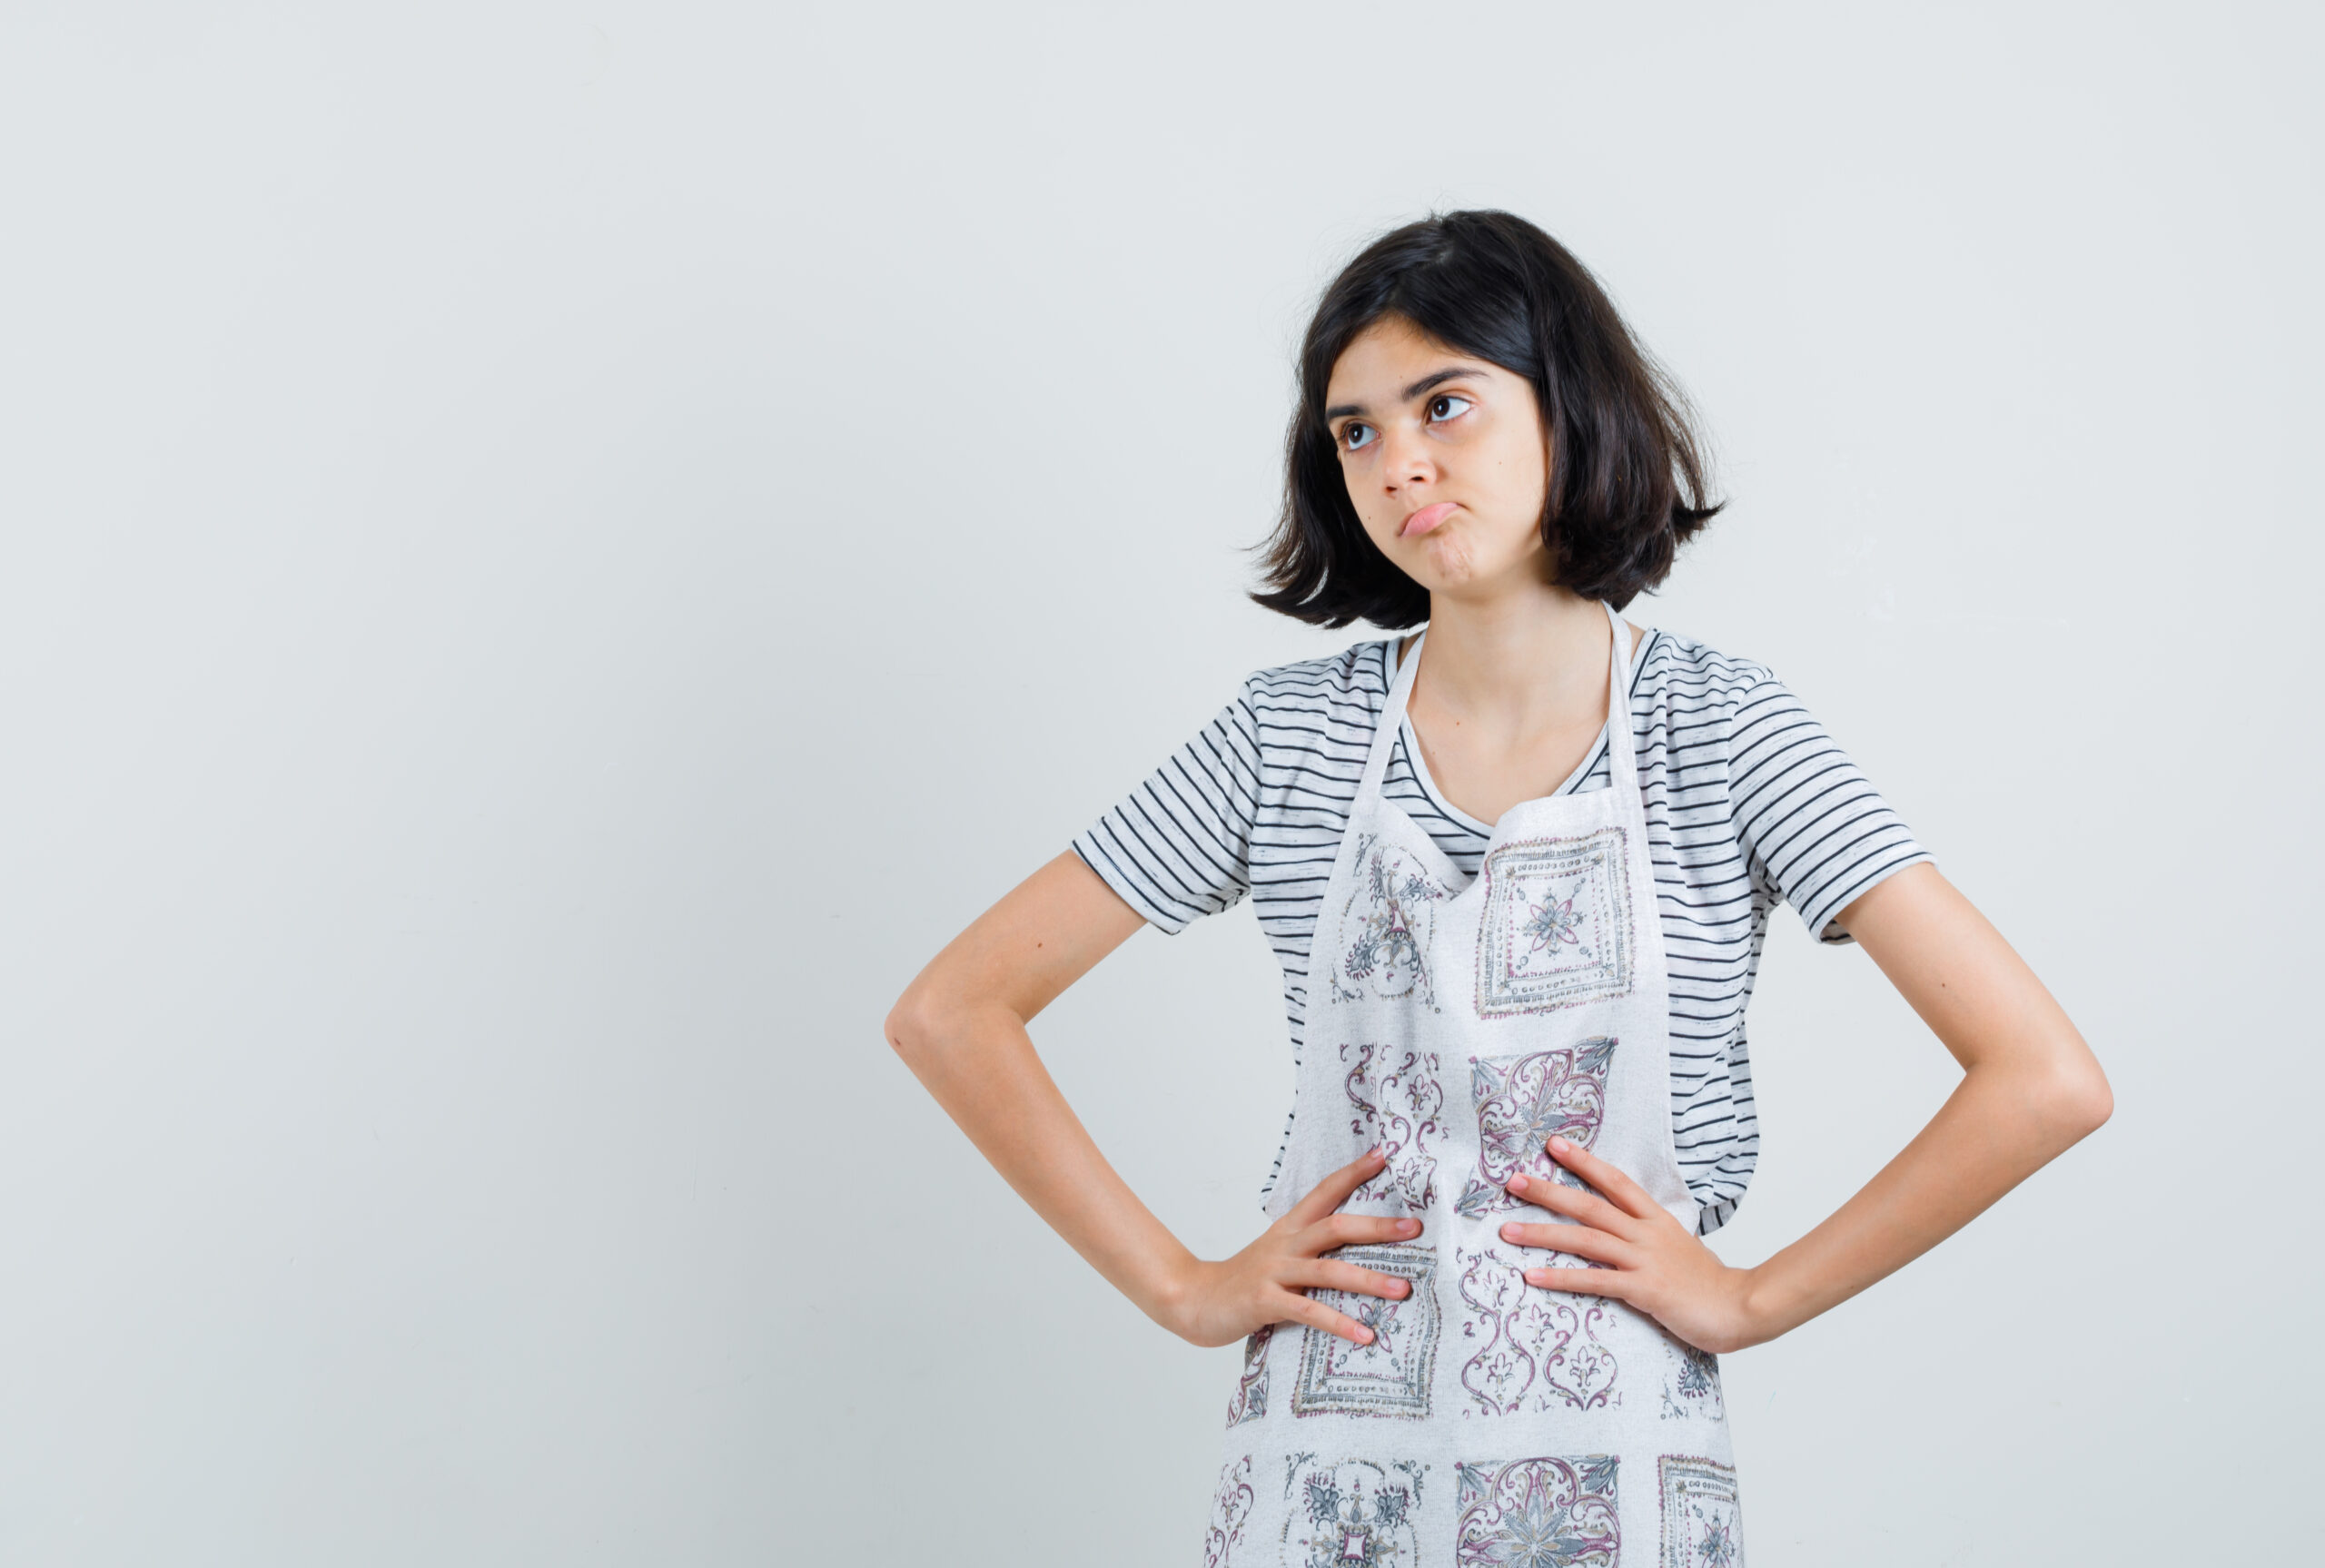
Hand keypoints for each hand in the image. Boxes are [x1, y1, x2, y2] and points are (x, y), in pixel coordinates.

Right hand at [1161, 1146, 1422, 1349]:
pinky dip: (1340, 1324)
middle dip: (1377, 1227)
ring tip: (1404, 1289)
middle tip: (1415, 1227)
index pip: (1324, 1191)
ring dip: (1370, 1280)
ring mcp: (1274, 1272)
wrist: (1193, 1299)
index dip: (1353, 1172)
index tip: (1385, 1154)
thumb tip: (1355, 1245)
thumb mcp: (1276, 1254)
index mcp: (1288, 1229)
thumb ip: (1309, 1248)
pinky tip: (1366, 1335)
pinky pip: (1309, 1312)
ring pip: (1329, 1271)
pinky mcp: (1265, 1302)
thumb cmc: (1242, 1280)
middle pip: (1335, 1227)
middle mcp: (1284, 1245)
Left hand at [1497, 1135, 1763, 1354]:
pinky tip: (1533, 1276)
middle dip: (1549, 1191)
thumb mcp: (1678, 1245)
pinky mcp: (1644, 1290)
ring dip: (1542, 1233)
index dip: (1585, 1162)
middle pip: (1591, 1205)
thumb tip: (1622, 1227)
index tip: (1554, 1145)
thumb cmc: (1707, 1282)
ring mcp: (1645, 1260)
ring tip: (1507, 1230)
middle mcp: (1647, 1233)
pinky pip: (1595, 1281)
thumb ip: (1649, 1233)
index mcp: (1656, 1218)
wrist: (1739, 1308)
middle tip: (1513, 1180)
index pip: (1616, 1181)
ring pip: (1586, 1240)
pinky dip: (1561, 1278)